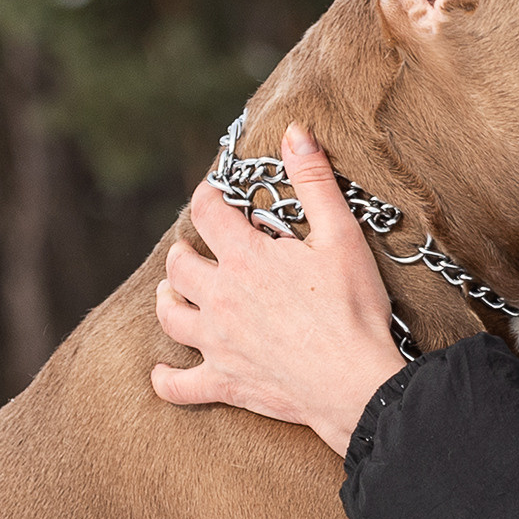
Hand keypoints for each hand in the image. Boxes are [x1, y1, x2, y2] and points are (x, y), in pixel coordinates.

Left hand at [152, 123, 406, 455]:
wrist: (354, 381)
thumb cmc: (354, 308)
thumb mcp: (342, 236)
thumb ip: (314, 182)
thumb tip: (294, 133)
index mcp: (246, 258)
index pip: (208, 213)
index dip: (208, 196)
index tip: (216, 193)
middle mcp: (219, 297)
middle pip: (180, 265)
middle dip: (187, 249)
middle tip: (201, 245)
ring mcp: (217, 342)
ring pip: (171, 316)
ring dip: (169, 299)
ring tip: (175, 292)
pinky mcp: (224, 381)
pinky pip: (178, 385)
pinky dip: (166, 378)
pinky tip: (163, 372)